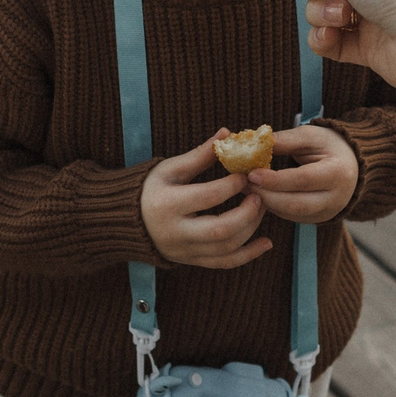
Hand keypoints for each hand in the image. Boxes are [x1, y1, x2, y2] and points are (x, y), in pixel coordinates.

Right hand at [141, 137, 270, 268]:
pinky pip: (225, 263)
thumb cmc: (152, 188)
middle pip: (221, 230)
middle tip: (259, 195)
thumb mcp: (172, 168)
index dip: (232, 185)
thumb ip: (201, 154)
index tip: (245, 174)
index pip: (208, 197)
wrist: (128, 221)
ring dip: (251, 229)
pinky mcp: (192, 261)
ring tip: (260, 208)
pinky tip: (267, 242)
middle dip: (248, 213)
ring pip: (227, 249)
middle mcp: (176, 232)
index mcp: (167, 204)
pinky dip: (249, 255)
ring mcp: (185, 251)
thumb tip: (228, 133)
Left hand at [245, 124, 356, 223]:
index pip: (303, 180)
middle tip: (243, 184)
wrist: (351, 164)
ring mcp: (327, 213)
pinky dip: (273, 206)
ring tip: (246, 188)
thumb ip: (283, 140)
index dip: (275, 180)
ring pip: (290, 214)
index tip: (251, 174)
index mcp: (337, 173)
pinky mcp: (317, 219)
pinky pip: (290, 216)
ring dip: (266, 202)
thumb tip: (251, 144)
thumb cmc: (328, 145)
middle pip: (296, 204)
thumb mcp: (309, 136)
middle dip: (266, 195)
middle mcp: (336, 198)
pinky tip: (258, 194)